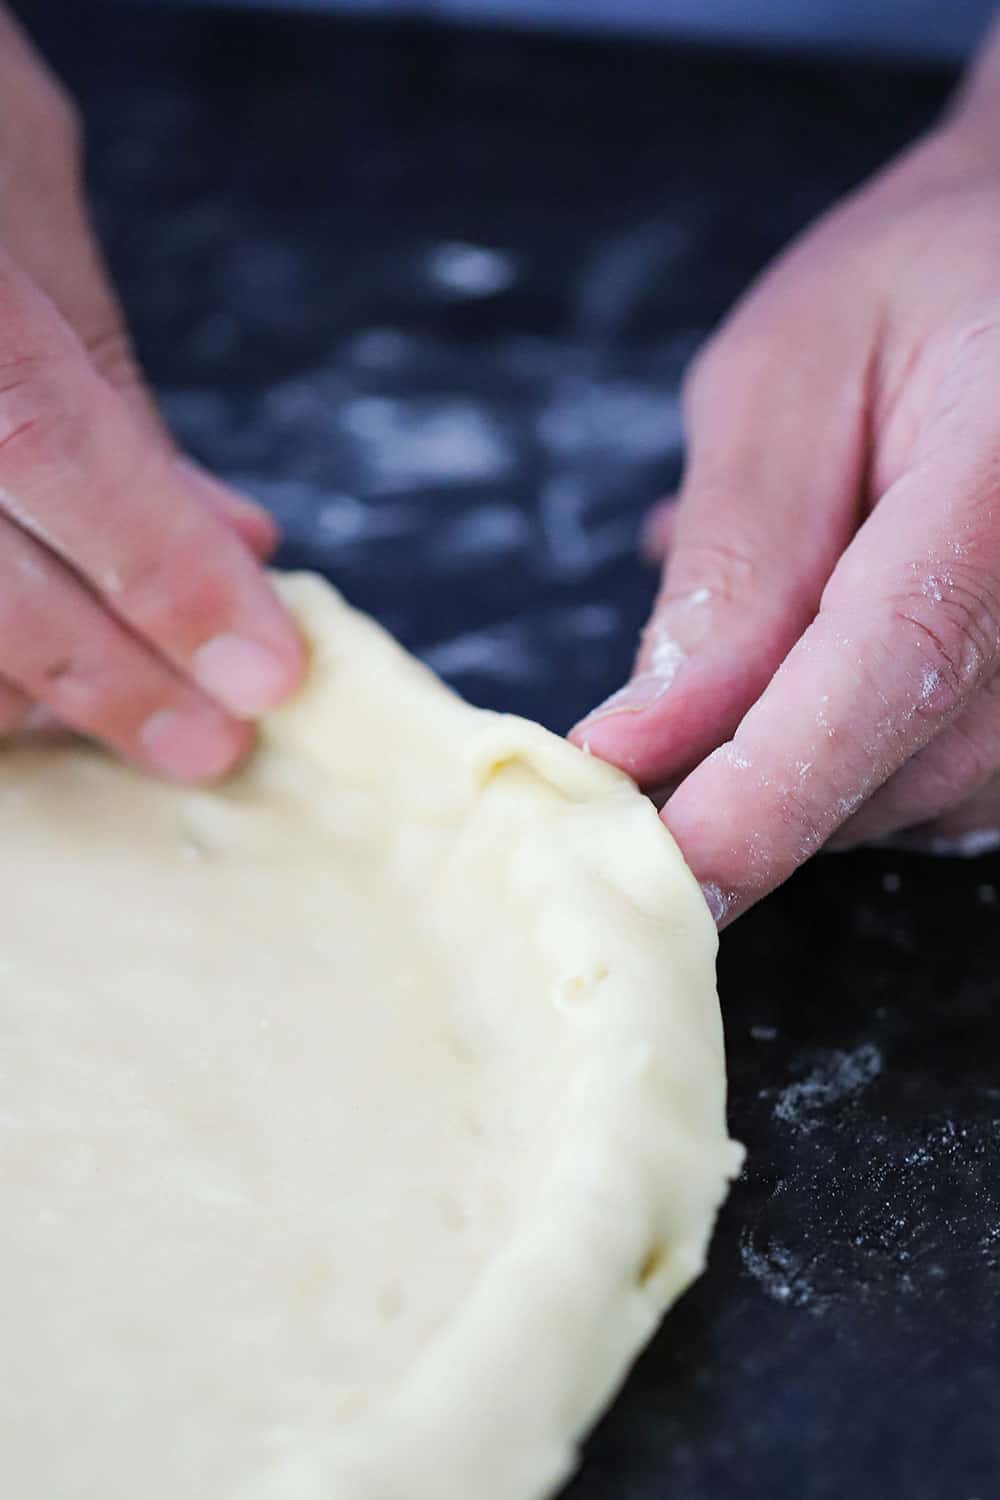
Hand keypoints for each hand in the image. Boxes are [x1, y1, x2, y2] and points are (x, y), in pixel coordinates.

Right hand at [0, 9, 302, 778]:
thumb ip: (106, 368)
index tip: (260, 673)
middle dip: (107, 680)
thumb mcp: (21, 179)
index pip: (44, 445)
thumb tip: (221, 531)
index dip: (160, 573)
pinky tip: (27, 684)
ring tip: (124, 710)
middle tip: (207, 744)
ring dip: (27, 689)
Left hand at [573, 30, 999, 923]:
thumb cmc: (917, 284)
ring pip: (926, 799)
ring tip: (733, 678)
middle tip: (625, 770)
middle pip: (901, 763)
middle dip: (745, 795)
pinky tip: (809, 680)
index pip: (892, 666)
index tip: (650, 874)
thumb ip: (733, 558)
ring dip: (800, 781)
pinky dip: (855, 765)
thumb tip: (645, 737)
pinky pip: (958, 787)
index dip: (761, 796)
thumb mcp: (789, 372)